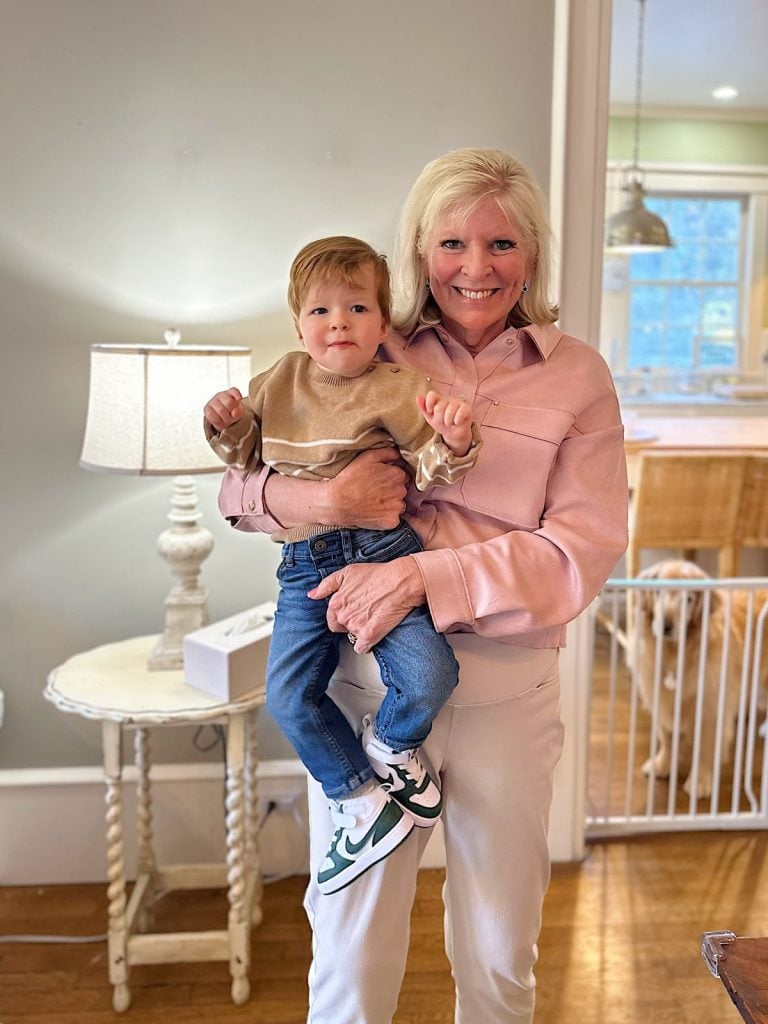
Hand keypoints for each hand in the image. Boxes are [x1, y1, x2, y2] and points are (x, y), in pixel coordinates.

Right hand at [204, 387, 244, 431]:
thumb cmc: (232, 412)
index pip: (234, 391)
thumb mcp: (239, 412)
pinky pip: (212, 415)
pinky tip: (220, 420)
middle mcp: (221, 395)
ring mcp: (213, 401)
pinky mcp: (207, 409)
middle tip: (232, 416)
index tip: (239, 399)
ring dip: (225, 418)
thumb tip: (235, 413)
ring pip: (220, 410)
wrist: (222, 418)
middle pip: (229, 402)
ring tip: (226, 420)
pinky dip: (217, 421)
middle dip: (232, 412)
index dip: (237, 394)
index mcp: (231, 393)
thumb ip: (239, 412)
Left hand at [308, 556, 426, 652]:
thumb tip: (312, 595)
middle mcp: (343, 616)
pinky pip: (362, 648)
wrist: (401, 581)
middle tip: (364, 612)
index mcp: (336, 603)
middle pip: (341, 628)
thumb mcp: (347, 572)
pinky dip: (368, 643)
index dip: (343, 613)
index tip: (353, 609)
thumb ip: (326, 585)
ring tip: (373, 617)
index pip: (331, 618)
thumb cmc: (378, 574)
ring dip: (361, 630)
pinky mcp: (370, 635)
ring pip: (353, 637)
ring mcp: (356, 627)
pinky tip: (375, 631)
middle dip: (350, 623)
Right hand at [328, 449, 408, 529]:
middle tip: (374, 491)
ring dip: (390, 504)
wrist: (337, 503)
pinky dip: (386, 516)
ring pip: (398, 504)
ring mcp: (397, 507)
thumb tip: (399, 454)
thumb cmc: (351, 478)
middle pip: (401, 490)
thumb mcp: (368, 457)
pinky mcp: (392, 521)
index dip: (389, 477)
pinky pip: (394, 518)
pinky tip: (374, 512)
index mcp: (398, 474)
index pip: (402, 475)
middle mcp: (401, 491)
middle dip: (391, 490)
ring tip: (373, 502)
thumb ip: (388, 452)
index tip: (378, 480)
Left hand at [417, 390, 472, 455]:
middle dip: (439, 419)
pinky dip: (457, 421)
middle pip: (439, 407)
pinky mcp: (466, 408)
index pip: (432, 394)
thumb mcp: (430, 417)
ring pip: (449, 412)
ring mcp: (457, 402)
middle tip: (443, 421)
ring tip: (450, 423)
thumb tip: (418, 397)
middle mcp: (448, 399)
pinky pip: (460, 414)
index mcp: (438, 399)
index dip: (429, 403)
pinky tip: (457, 422)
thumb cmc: (441, 423)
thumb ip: (423, 408)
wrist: (454, 433)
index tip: (430, 412)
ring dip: (448, 422)